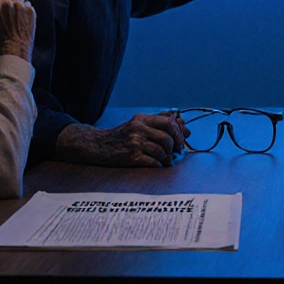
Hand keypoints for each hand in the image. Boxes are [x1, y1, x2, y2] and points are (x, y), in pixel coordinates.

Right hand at [55, 113, 189, 166]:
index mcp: (141, 119)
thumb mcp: (138, 124)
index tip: (183, 139)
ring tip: (164, 159)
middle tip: (177, 151)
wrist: (97, 146)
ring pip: (161, 151)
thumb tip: (186, 130)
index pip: (168, 122)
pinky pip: (153, 162)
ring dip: (166, 157)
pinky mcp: (131, 157)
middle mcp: (138, 129)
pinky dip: (158, 165)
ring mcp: (134, 143)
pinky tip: (156, 164)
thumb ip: (160, 123)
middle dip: (176, 145)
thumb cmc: (121, 136)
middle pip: (167, 137)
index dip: (179, 132)